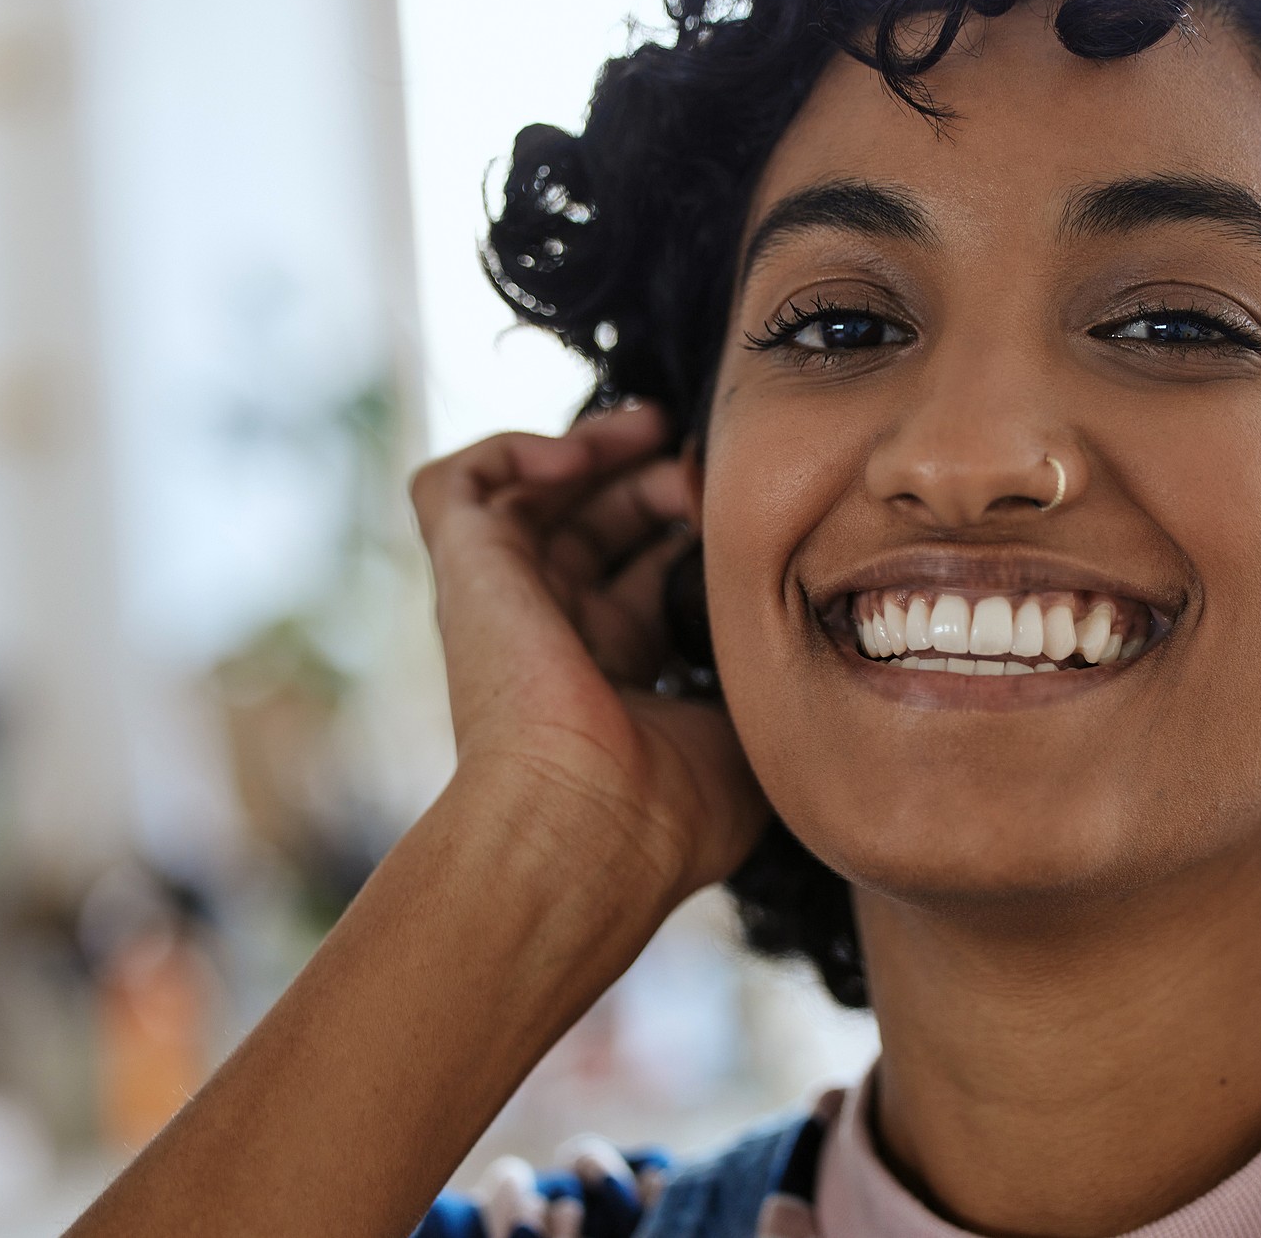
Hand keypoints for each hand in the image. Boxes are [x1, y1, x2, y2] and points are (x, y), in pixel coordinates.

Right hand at [410, 400, 765, 897]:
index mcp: (621, 674)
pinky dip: (511, 450)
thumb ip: (764, 677)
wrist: (590, 830)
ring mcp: (508, 603)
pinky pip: (456, 484)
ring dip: (597, 447)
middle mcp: (560, 634)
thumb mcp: (748, 736)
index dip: (693, 530)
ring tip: (653, 430)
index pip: (648, 576)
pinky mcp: (468, 572)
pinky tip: (578, 455)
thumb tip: (804, 631)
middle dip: (657, 478)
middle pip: (599, 524)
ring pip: (533, 493)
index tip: (751, 506)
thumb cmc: (671, 814)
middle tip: (708, 465)